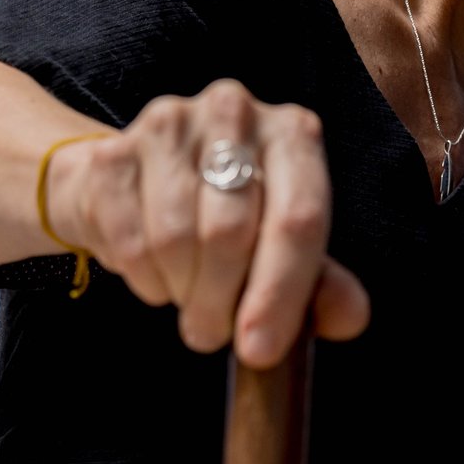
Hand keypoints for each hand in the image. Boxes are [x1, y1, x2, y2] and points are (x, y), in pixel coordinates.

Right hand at [48, 78, 371, 365]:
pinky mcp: (113, 153)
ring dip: (182, 292)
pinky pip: (130, 242)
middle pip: (231, 233)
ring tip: (188, 297)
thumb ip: (320, 285)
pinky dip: (144, 280)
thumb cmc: (226, 219)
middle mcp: (234, 112)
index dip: (280, 293)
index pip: (298, 218)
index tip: (259, 351)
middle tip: (214, 335)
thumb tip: (350, 318)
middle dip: (221, 303)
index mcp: (293, 133)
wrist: (137, 188)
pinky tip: (156, 275)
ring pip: (175, 239)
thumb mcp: (282, 249)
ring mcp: (169, 124)